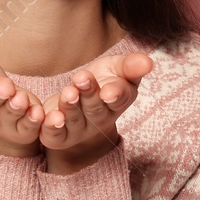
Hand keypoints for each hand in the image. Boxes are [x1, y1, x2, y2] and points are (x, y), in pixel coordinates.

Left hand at [38, 52, 153, 173]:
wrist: (77, 103)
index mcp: (116, 101)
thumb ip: (131, 66)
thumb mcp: (116, 68)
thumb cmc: (101, 82)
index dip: (115, 95)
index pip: (120, 99)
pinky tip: (51, 118)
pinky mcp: (58, 136)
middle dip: (89, 95)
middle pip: (95, 108)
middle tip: (82, 79)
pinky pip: (55, 135)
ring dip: (70, 107)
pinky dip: (52, 127)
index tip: (109, 91)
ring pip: (75, 120)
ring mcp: (79, 129)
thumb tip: (148, 62)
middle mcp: (99, 118)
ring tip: (67, 93)